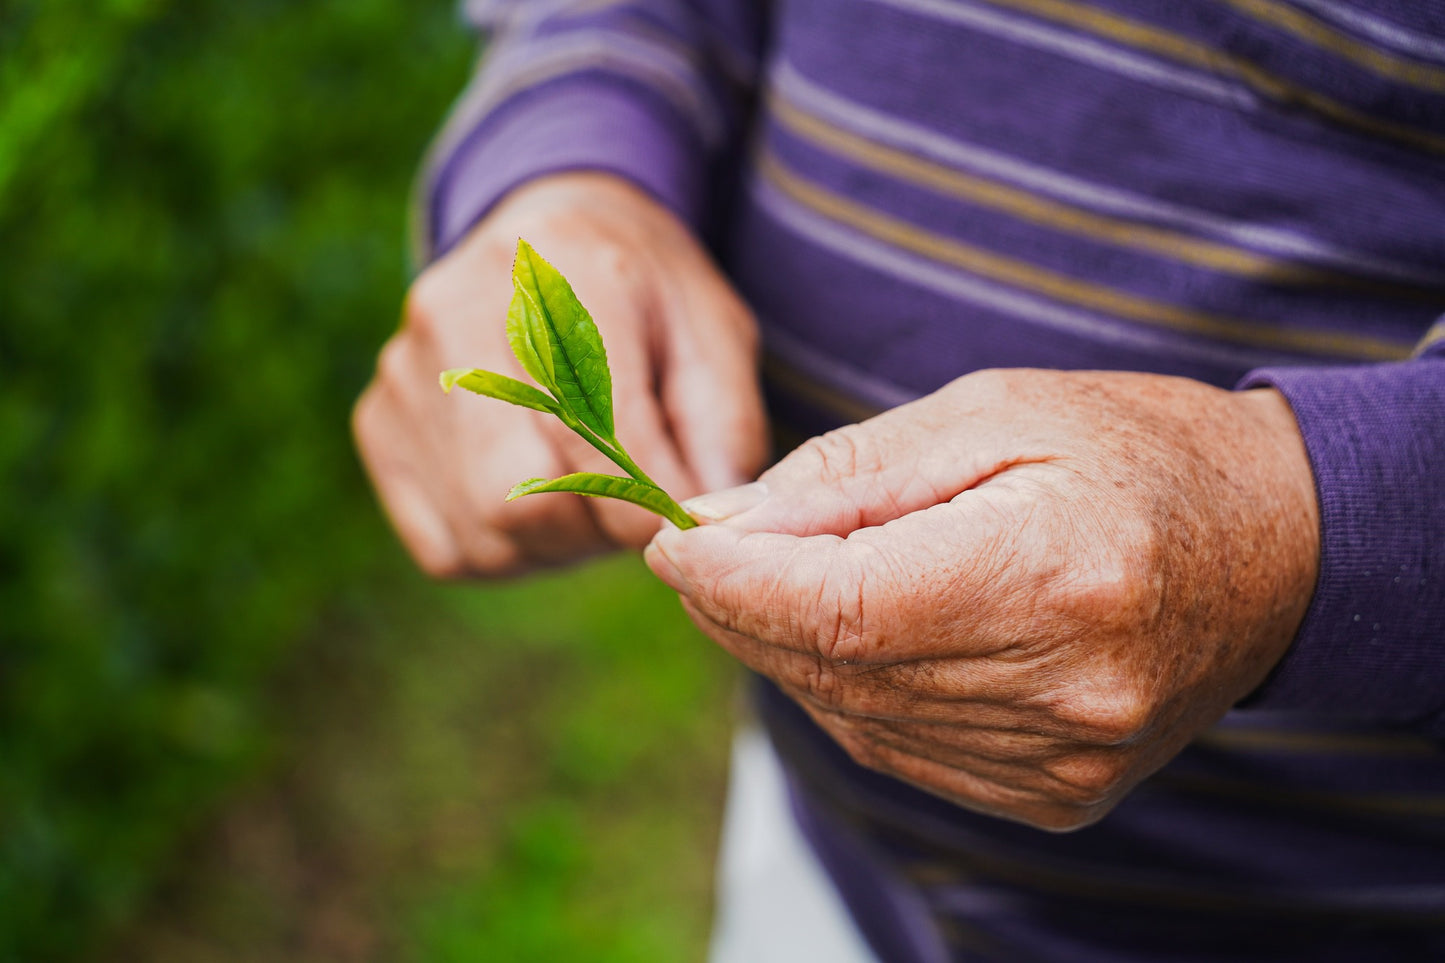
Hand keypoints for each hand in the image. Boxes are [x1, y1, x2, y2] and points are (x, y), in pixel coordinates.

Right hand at [354, 172, 767, 576]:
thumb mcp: (712, 335)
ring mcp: (405, 371)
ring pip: (485, 532)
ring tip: (587, 496)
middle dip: (599, 528)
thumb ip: (721, 428)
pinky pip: (447, 548)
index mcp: (563, 276)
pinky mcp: (377, 423)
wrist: (554, 236)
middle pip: (526, 495)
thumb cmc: (646, 299)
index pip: (601, 432)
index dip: (649, 502)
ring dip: (556, 544)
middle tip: (630, 508)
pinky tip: (536, 504)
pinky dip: (505, 552)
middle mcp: (461, 314)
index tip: (678, 521)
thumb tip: (698, 525)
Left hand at [645, 369, 1319, 830]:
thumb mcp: (991, 414)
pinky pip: (902, 751)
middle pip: (836, 670)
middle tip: (698, 553)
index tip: (670, 541)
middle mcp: (1066, 689)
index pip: (840, 608)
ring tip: (770, 580)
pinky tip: (846, 636)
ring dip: (786, 653)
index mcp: (1058, 573)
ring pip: (855, 720)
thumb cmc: (1132, 449)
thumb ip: (848, 478)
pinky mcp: (1060, 793)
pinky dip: (847, 693)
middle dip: (740, 610)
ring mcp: (1066, 759)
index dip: (732, 581)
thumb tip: (720, 526)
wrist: (1276, 544)